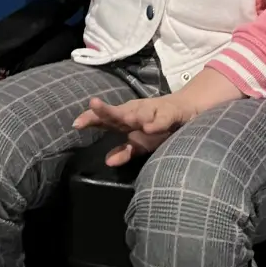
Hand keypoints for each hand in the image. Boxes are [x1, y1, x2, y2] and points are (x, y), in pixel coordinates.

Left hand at [71, 67, 242, 165]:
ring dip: (130, 114)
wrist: (189, 110)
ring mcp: (154, 110)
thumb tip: (107, 161)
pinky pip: (164, 118)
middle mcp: (138, 111)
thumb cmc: (160, 127)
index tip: (76, 124)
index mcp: (128, 118)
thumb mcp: (141, 144)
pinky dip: (157, 122)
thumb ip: (125, 151)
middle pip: (119, 111)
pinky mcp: (172, 113)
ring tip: (120, 118)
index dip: (92, 119)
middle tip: (92, 105)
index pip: (107, 119)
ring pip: (140, 112)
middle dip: (106, 110)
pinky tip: (149, 127)